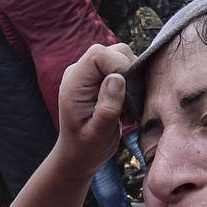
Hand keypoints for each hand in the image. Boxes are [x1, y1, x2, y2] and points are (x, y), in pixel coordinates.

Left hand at [53, 43, 130, 176]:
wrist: (78, 155)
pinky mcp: (100, 79)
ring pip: (121, 58)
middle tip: (130, 102)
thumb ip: (107, 107)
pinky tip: (125, 106)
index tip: (129, 91)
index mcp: (74, 83)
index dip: (119, 65)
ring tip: (127, 106)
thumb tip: (118, 78)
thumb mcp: (98, 134)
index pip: (98, 54)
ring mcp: (90, 75)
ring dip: (132, 79)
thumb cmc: (86, 148)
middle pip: (113, 51)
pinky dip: (131, 84)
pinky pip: (123, 69)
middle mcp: (80, 73)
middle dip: (129, 72)